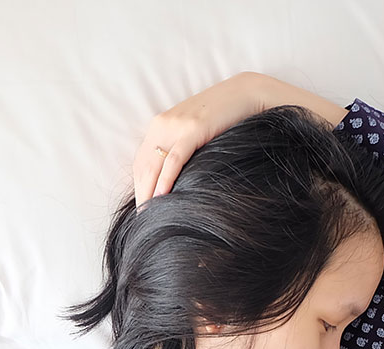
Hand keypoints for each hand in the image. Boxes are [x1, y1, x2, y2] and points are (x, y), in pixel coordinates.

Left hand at [134, 72, 267, 205]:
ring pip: (154, 164)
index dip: (138, 187)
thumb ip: (181, 148)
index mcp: (160, 125)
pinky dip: (166, 179)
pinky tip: (162, 196)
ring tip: (149, 215)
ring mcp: (176, 126)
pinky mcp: (193, 130)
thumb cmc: (224, 118)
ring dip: (149, 191)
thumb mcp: (195, 132)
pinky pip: (174, 159)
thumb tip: (176, 178)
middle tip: (143, 220)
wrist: (245, 94)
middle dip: (141, 194)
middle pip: (143, 166)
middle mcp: (162, 124)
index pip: (141, 162)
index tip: (142, 209)